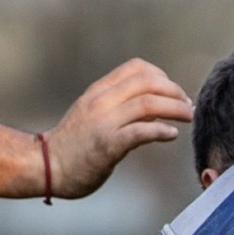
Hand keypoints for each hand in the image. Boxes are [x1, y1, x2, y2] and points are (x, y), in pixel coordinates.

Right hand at [43, 59, 192, 197]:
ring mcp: (103, 123)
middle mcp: (101, 102)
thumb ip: (120, 104)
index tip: (174, 92)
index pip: (136, 68)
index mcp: (99, 91)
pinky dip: (161, 130)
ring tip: (189, 117)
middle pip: (148, 82)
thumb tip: (154, 103)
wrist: (45, 166)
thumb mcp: (94, 113)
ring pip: (148, 104)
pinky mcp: (107, 145)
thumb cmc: (74, 144)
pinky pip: (140, 132)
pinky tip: (172, 134)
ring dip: (175, 109)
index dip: (162, 76)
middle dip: (175, 91)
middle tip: (188, 106)